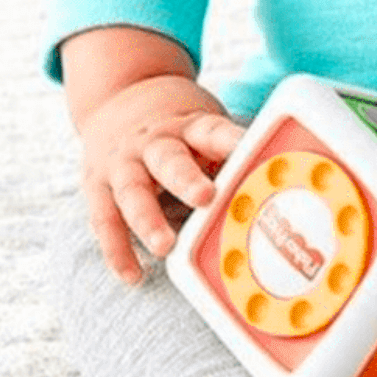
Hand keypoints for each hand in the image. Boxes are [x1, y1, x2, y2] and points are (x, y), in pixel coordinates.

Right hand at [77, 74, 243, 282]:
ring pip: (131, 190)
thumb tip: (279, 196)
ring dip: (147, 219)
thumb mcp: (207, 130)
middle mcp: (153, 142)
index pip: (212, 131)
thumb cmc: (180, 132)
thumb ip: (232, 160)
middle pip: (168, 159)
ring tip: (163, 246)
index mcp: (189, 127)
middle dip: (186, 179)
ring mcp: (122, 163)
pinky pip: (105, 220)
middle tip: (205, 198)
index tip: (249, 153)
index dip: (231, 142)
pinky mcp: (97, 186)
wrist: (120, 100)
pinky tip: (133, 275)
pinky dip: (117, 250)